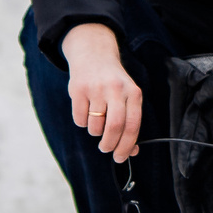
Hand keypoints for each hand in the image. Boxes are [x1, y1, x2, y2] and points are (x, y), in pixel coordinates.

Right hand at [62, 22, 143, 161]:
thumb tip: (132, 151)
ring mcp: (96, 89)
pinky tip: (86, 110)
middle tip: (106, 149)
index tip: (121, 157)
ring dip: (95, 132)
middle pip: (115, 127)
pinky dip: (83, 123)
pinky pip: (80, 120)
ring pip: (95, 126)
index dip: (127, 146)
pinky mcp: (78, 90)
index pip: (133, 125)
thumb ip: (130, 122)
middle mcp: (116, 89)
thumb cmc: (114, 83)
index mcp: (133, 93)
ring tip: (97, 120)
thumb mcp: (128, 97)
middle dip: (110, 145)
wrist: (94, 55)